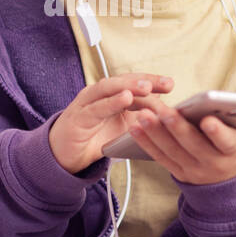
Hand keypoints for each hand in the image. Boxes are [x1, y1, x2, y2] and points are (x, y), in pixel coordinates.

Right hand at [49, 73, 174, 174]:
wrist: (64, 155)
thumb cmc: (95, 136)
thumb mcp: (124, 126)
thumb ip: (141, 117)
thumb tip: (168, 112)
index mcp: (111, 94)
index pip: (133, 82)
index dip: (152, 81)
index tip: (170, 84)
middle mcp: (99, 93)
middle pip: (123, 81)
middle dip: (145, 81)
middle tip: (165, 84)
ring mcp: (87, 103)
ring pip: (108, 88)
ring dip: (128, 86)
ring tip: (146, 87)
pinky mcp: (78, 117)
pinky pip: (96, 107)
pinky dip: (111, 102)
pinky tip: (125, 98)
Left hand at [126, 88, 235, 184]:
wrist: (233, 188)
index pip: (227, 143)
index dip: (217, 132)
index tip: (208, 119)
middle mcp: (213, 164)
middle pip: (193, 146)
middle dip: (178, 128)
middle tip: (165, 111)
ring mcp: (193, 170)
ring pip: (172, 151)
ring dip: (156, 133)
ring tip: (143, 115)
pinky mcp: (178, 172)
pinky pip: (160, 157)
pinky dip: (146, 143)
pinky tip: (135, 127)